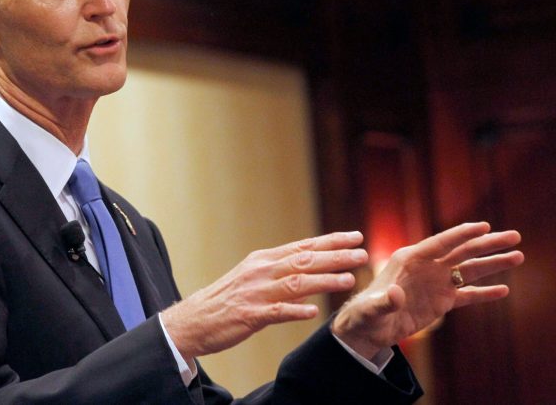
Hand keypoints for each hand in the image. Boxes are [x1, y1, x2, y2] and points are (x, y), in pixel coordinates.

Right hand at [161, 231, 368, 359]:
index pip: (303, 246)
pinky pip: (276, 312)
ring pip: (296, 283)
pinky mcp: (249, 315)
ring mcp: (255, 293)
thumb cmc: (226, 299)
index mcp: (264, 260)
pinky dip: (295, 310)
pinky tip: (313, 312)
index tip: (355, 236)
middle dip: (335, 256)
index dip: (331, 241)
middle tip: (361, 254)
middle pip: (304, 260)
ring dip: (324, 280)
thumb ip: (280, 271)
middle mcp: (261, 271)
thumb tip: (310, 267)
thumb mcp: (253, 276)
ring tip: (349, 279)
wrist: (193, 319)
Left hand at [331, 222, 523, 359]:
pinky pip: (467, 295)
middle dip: (488, 244)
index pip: (440, 243)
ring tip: (518, 256)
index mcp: (410, 259)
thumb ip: (385, 301)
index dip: (462, 234)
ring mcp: (436, 283)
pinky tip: (504, 290)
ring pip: (469, 270)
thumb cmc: (365, 314)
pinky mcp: (441, 301)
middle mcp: (427, 267)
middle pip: (462, 252)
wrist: (368, 328)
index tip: (484, 226)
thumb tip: (395, 296)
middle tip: (515, 236)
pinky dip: (484, 293)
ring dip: (493, 263)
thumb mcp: (372, 308)